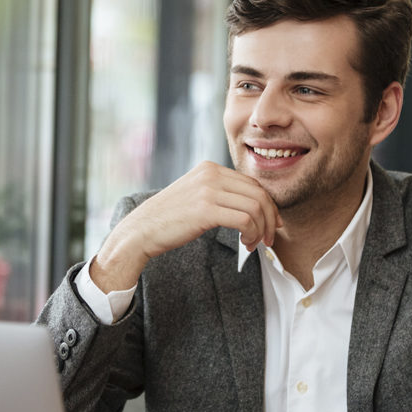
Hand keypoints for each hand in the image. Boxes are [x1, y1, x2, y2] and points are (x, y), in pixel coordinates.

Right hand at [91, 161, 282, 291]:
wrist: (141, 231)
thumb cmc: (168, 219)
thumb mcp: (196, 196)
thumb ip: (219, 193)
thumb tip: (252, 206)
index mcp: (209, 168)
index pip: (252, 183)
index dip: (268, 205)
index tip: (271, 224)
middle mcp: (210, 174)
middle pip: (258, 193)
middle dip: (270, 218)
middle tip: (270, 238)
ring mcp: (208, 190)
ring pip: (255, 207)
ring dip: (261, 229)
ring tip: (254, 244)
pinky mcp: (206, 209)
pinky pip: (245, 219)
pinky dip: (251, 234)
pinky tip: (245, 244)